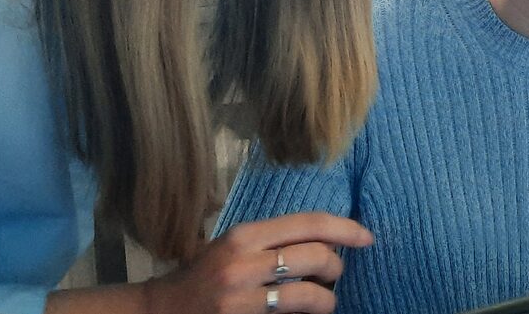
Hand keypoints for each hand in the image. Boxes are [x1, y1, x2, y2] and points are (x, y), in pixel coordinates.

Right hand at [146, 212, 371, 313]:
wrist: (161, 311)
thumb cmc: (204, 276)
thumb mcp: (234, 247)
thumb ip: (274, 241)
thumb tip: (327, 239)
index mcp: (244, 234)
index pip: (309, 223)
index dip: (345, 229)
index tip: (367, 238)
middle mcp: (243, 261)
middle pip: (314, 256)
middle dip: (337, 267)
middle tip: (336, 275)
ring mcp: (240, 296)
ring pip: (307, 294)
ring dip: (327, 300)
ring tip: (326, 302)